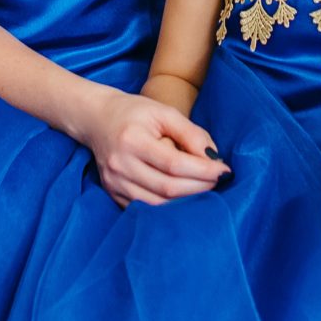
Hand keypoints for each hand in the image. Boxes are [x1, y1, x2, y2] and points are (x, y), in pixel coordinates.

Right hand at [72, 88, 228, 206]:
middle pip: (168, 188)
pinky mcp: (113, 193)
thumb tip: (213, 158)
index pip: (174, 164)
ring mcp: (114, 183)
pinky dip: (169, 207)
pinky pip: (146, 208)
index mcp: (132, 140)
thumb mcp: (164, 112)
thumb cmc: (134, 113)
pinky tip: (183, 196)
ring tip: (204, 188)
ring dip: (187, 201)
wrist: (97, 119)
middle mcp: (120, 165)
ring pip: (158, 204)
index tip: (224, 170)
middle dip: (200, 187)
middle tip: (218, 180)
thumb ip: (190, 133)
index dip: (203, 170)